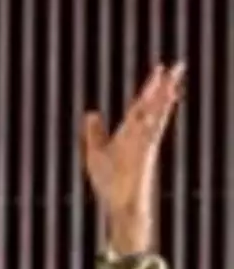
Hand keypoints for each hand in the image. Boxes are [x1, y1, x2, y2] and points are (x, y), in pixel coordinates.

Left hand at [81, 62, 184, 254]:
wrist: (118, 203)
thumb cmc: (109, 181)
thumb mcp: (95, 151)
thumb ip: (95, 132)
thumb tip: (91, 112)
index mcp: (129, 133)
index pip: (141, 105)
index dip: (149, 87)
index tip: (159, 69)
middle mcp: (140, 135)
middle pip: (154, 105)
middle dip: (164, 85)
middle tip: (177, 64)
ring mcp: (145, 143)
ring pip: (157, 115)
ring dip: (164, 97)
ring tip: (173, 78)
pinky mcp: (144, 154)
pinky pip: (152, 133)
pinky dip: (157, 119)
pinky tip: (162, 106)